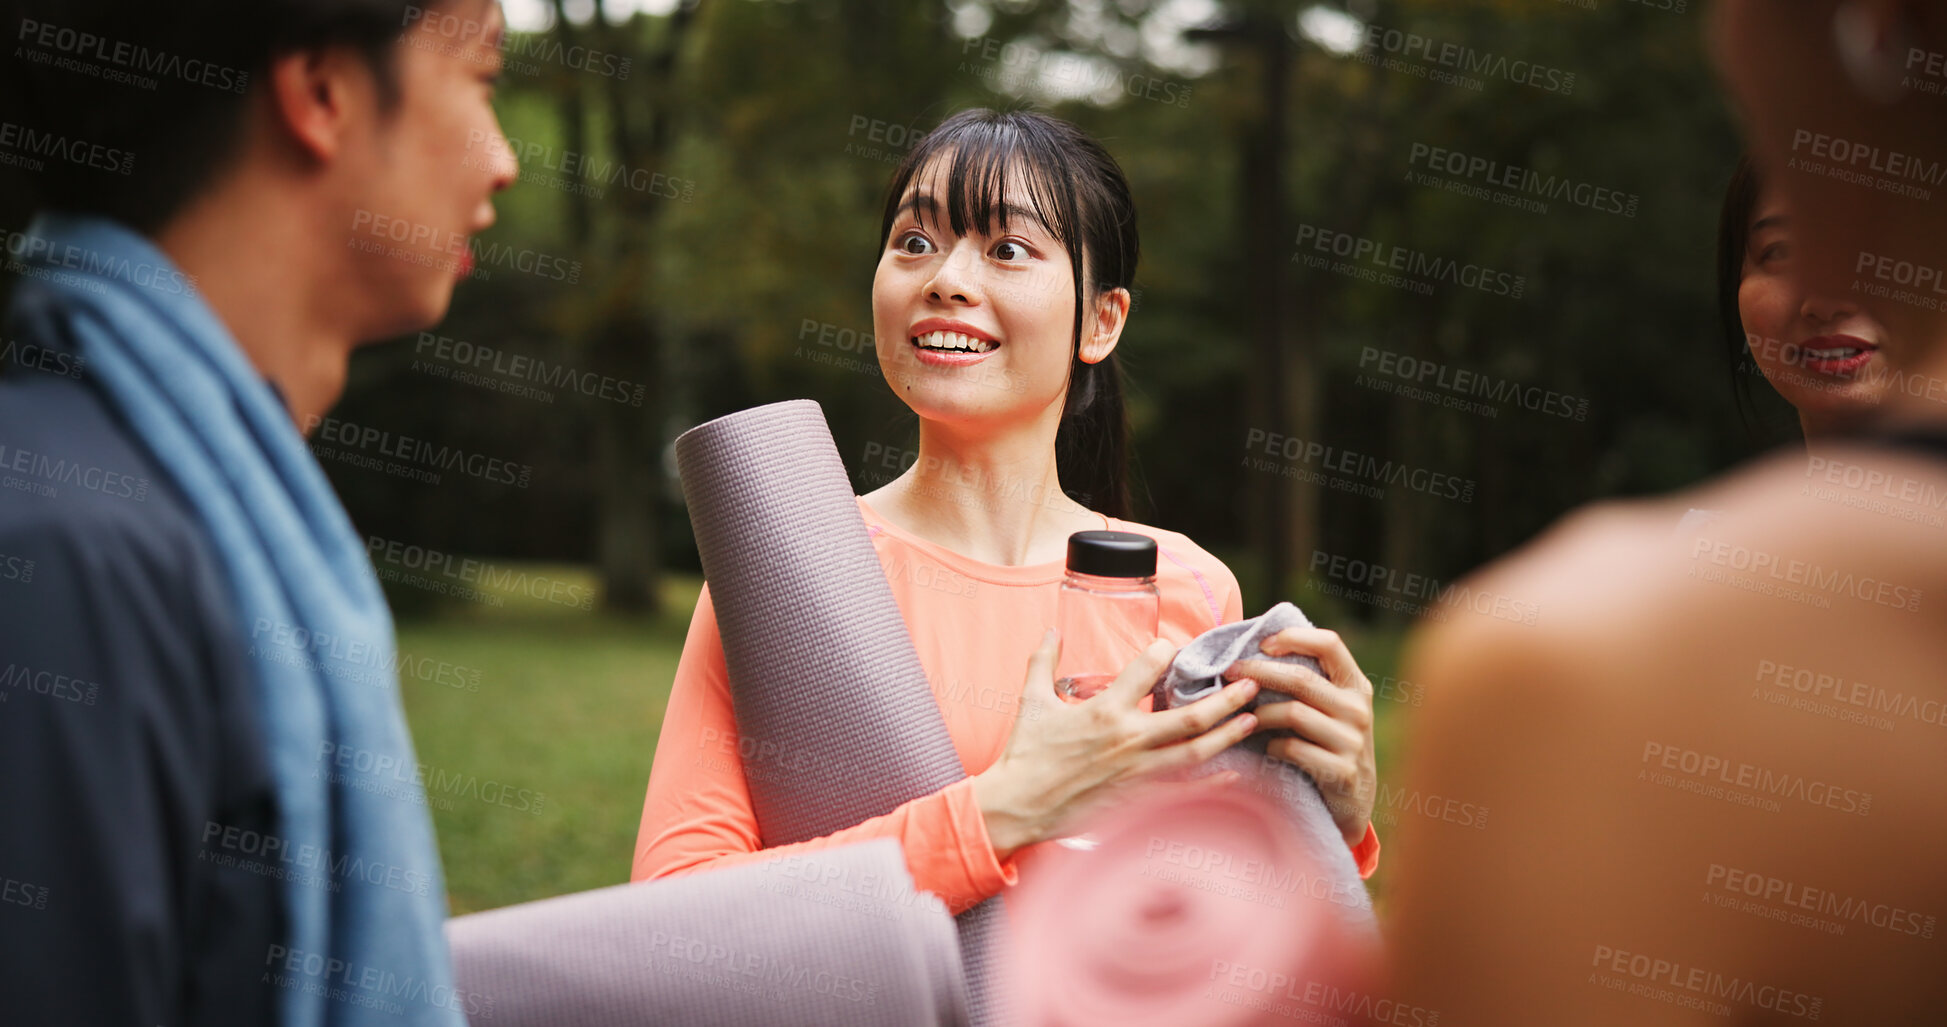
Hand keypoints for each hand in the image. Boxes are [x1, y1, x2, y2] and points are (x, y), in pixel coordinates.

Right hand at [973, 629, 1261, 858]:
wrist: (1018, 805)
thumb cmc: (1024, 754)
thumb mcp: (1030, 701)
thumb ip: (1042, 662)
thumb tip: (1051, 631)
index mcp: (1104, 709)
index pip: (1146, 668)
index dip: (1166, 652)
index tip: (1178, 647)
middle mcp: (1128, 738)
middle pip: (1189, 716)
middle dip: (1225, 698)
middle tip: (1250, 683)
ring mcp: (1137, 771)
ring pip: (1195, 751)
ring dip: (1228, 734)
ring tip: (1252, 719)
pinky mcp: (1137, 799)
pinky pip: (1184, 790)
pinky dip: (1213, 782)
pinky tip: (1236, 772)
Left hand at [1224, 627, 1377, 846]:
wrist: (1353, 803)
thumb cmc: (1329, 746)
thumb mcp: (1331, 710)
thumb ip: (1309, 684)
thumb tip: (1257, 651)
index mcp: (1356, 686)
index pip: (1330, 644)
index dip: (1293, 638)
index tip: (1262, 644)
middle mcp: (1359, 709)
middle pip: (1302, 678)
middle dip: (1259, 672)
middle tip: (1230, 673)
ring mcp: (1353, 741)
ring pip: (1293, 713)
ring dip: (1261, 715)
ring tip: (1246, 719)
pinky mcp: (1342, 771)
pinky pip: (1293, 749)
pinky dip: (1272, 747)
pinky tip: (1267, 750)